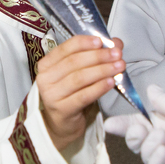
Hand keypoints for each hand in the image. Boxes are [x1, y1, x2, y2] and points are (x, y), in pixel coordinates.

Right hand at [37, 35, 124, 149]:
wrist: (61, 122)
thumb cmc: (70, 93)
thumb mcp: (79, 72)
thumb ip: (94, 55)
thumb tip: (116, 43)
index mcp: (46, 64)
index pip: (65, 49)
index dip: (84, 43)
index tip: (101, 40)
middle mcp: (45, 78)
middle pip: (74, 63)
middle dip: (98, 56)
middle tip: (117, 54)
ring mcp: (52, 95)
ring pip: (79, 78)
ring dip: (102, 70)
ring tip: (119, 67)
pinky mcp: (62, 110)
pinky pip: (83, 96)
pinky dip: (99, 88)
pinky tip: (111, 82)